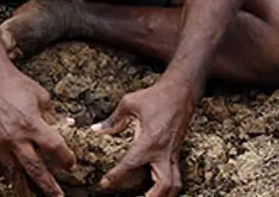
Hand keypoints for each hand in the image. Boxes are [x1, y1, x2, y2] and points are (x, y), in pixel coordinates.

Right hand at [0, 64, 75, 195]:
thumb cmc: (17, 85)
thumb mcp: (41, 97)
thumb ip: (53, 116)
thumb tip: (68, 125)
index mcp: (32, 123)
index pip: (54, 147)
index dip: (65, 158)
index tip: (71, 164)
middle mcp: (15, 137)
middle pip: (35, 168)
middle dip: (48, 185)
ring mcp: (0, 142)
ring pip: (13, 172)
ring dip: (22, 187)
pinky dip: (2, 172)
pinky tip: (8, 178)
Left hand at [93, 80, 196, 196]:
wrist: (181, 91)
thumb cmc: (155, 96)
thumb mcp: (130, 103)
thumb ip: (113, 119)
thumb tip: (97, 130)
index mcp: (150, 140)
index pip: (131, 163)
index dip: (116, 175)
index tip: (104, 184)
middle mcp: (163, 151)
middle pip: (164, 185)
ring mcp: (172, 154)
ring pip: (174, 184)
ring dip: (162, 195)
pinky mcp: (176, 153)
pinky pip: (175, 176)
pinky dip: (167, 187)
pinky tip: (156, 190)